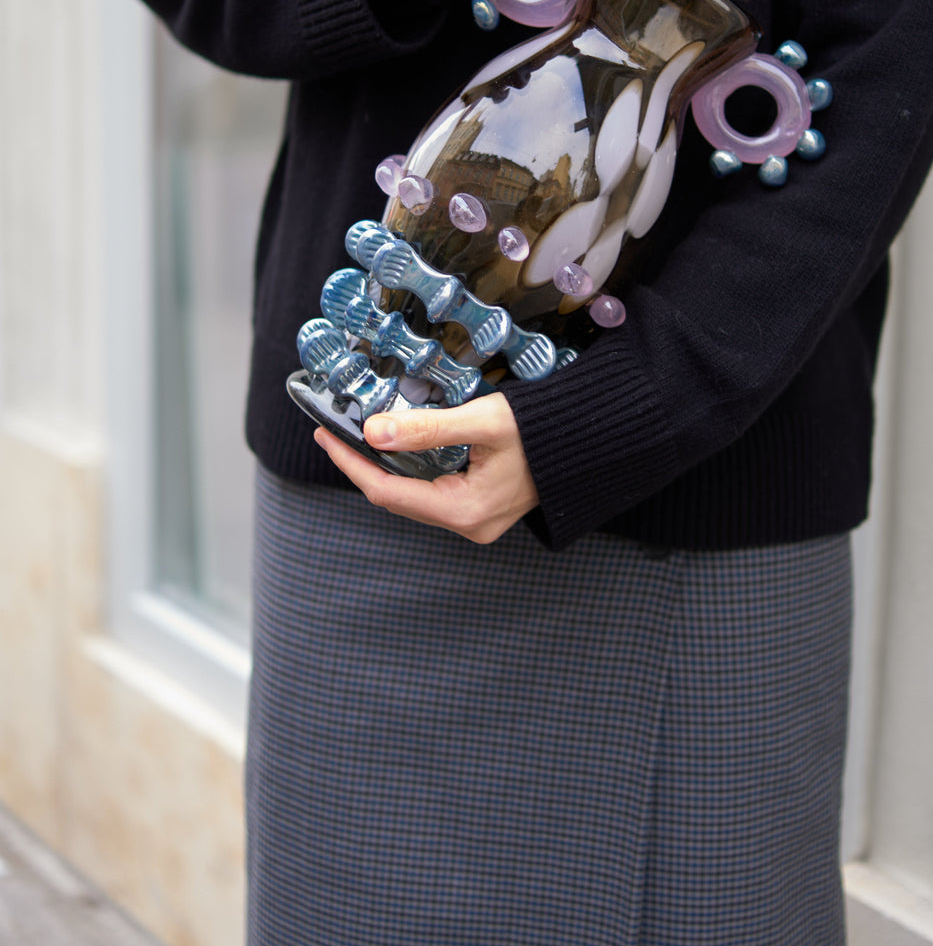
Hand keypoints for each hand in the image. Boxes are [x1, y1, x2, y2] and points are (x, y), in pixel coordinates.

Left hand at [312, 392, 538, 544]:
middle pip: (397, 498)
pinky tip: (396, 449)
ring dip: (384, 468)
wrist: (594, 439)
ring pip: (413, 497)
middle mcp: (469, 524)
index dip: (351, 463)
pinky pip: (432, 493)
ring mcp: (477, 520)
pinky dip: (409, 470)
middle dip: (362, 465)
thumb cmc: (546, 429)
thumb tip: (371, 432)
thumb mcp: (484, 421)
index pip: (387, 492)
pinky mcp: (483, 508)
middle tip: (333, 432)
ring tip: (356, 438)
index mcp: (466, 511)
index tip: (325, 435)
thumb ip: (427, 428)